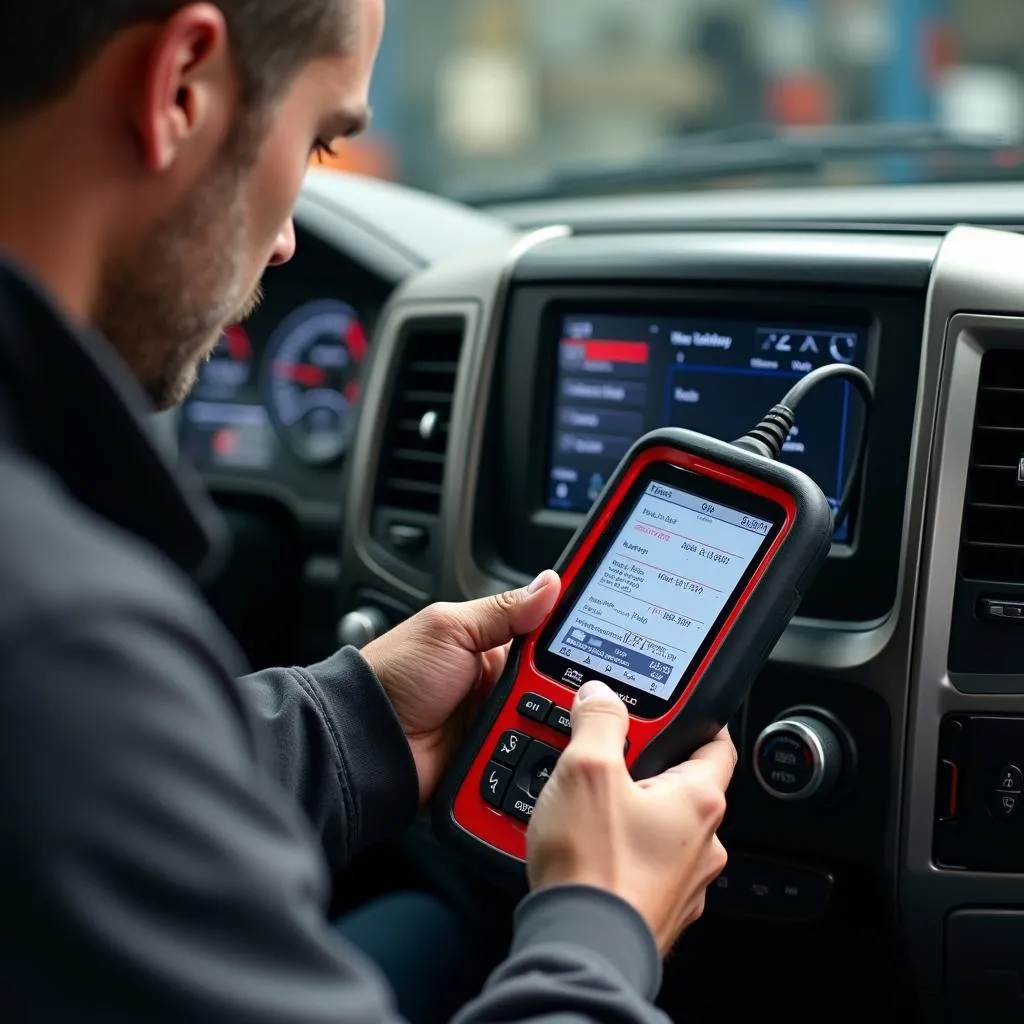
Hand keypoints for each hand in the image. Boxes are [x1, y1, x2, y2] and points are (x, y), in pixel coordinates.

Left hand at [361, 571, 560, 804]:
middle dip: (570, 690)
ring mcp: (500, 724)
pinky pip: (532, 762)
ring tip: (552, 722)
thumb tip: (550, 582)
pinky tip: (548, 755)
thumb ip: (503, 610)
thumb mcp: (448, 628)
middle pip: (560, 686)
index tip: (611, 635)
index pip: (549, 637)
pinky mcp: (497, 762)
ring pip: (553, 726)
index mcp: (493, 645)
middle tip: (577, 691)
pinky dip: (540, 760)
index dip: (575, 637)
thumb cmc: (394, 676)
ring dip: (557, 727)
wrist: (365, 740)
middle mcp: (500, 684)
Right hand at [526, 680, 736, 954]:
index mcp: (699, 801)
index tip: (670, 710)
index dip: (693, 719)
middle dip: (644, 767)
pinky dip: (619, 850)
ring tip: (583, 803)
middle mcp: (703, 843)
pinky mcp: (655, 908)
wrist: (581, 947)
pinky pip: (642, 864)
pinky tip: (585, 846)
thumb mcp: (587, 769)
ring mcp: (682, 881)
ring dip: (629, 811)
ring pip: (660, 828)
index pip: (716, 742)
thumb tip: (601, 695)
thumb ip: (598, 721)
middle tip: (604, 756)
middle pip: (681, 785)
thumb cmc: (595, 867)